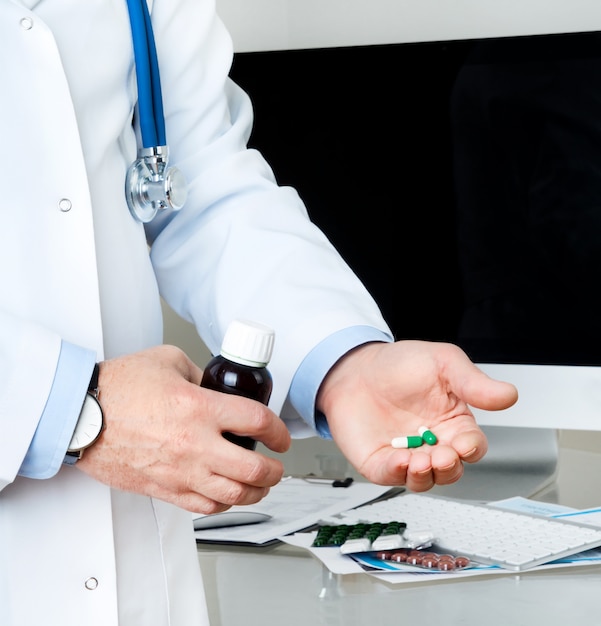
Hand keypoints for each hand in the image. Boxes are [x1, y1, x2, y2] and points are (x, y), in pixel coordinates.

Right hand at [77, 345, 290, 513]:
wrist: (81, 416)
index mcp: (200, 407)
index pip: (258, 422)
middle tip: (276, 465)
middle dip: (274, 470)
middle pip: (254, 468)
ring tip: (260, 485)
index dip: (279, 431)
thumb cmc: (117, 388)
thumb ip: (200, 375)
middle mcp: (195, 443)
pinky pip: (204, 507)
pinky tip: (227, 495)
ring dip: (255, 492)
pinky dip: (223, 504)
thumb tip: (217, 387)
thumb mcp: (169, 361)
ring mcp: (180, 471)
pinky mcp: (164, 488)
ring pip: (233, 495)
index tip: (281, 436)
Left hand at [316, 340, 517, 491]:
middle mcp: (432, 443)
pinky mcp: (380, 461)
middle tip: (442, 455)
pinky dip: (397, 472)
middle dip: (449, 467)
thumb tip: (508, 395)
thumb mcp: (443, 362)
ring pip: (424, 480)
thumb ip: (473, 381)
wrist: (356, 366)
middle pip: (451, 470)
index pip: (472, 446)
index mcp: (453, 423)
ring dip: (426, 476)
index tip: (464, 443)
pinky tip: (400, 460)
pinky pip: (391, 476)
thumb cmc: (400, 364)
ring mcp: (406, 454)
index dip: (471, 449)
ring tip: (420, 461)